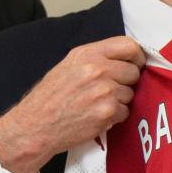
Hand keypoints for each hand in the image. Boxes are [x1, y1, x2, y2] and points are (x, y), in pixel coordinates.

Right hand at [0, 36, 144, 172]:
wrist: (34, 126)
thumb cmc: (50, 97)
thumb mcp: (69, 66)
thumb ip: (97, 59)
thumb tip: (127, 60)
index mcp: (87, 54)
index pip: (128, 46)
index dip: (137, 56)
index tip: (136, 64)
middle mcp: (97, 70)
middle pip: (134, 72)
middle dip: (126, 82)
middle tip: (109, 89)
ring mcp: (104, 91)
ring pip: (130, 93)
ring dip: (119, 101)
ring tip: (96, 104)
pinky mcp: (107, 111)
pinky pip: (125, 112)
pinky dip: (114, 116)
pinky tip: (95, 115)